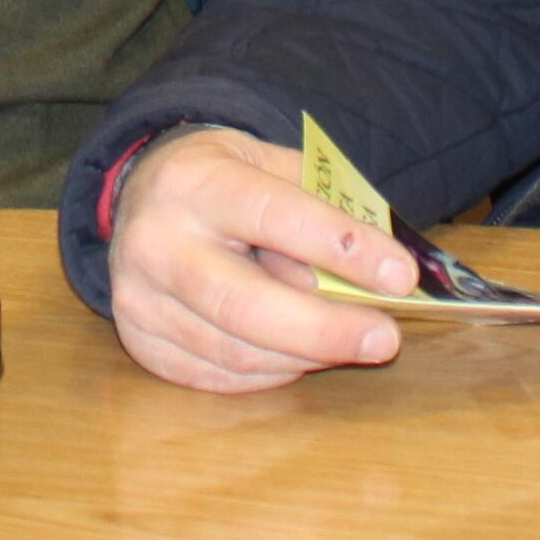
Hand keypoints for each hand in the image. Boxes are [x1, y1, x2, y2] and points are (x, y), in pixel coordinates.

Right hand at [103, 127, 424, 392]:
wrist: (139, 193)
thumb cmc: (223, 180)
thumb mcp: (270, 164)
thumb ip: (318, 210)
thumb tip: (375, 274)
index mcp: (193, 182)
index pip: (276, 217)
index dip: (342, 249)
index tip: (400, 276)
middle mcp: (156, 242)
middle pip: (246, 304)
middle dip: (327, 329)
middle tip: (387, 339)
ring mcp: (139, 298)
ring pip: (237, 351)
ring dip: (307, 355)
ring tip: (350, 341)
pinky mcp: (140, 341)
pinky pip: (219, 376)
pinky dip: (272, 372)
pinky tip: (300, 354)